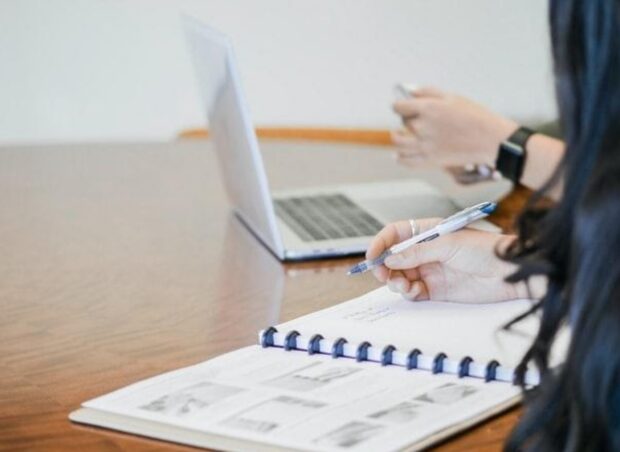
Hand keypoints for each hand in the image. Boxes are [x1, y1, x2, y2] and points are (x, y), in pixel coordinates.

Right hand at [366, 218, 524, 302]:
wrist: (510, 274)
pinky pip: (412, 292)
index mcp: (427, 232)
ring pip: (400, 276)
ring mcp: (430, 270)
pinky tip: (413, 291)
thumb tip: (390, 259)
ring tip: (401, 284)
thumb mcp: (448, 245)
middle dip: (384, 266)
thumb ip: (416, 253)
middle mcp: (426, 251)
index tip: (371, 256)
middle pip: (393, 258)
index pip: (395, 234)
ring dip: (395, 281)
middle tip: (382, 274)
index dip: (381, 243)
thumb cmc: (486, 250)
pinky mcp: (436, 290)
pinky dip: (407, 293)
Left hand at [391, 87, 517, 165]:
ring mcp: (425, 145)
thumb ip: (427, 92)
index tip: (403, 106)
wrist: (491, 140)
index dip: (400, 105)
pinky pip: (406, 161)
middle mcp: (422, 127)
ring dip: (398, 138)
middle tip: (415, 120)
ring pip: (398, 143)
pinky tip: (400, 155)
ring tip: (401, 136)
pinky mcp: (430, 160)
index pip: (398, 107)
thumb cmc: (475, 116)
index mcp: (427, 108)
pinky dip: (401, 158)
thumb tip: (409, 91)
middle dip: (407, 120)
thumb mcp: (452, 97)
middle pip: (402, 123)